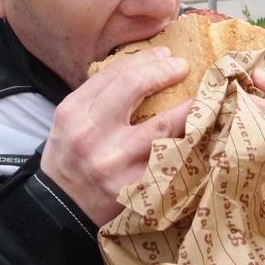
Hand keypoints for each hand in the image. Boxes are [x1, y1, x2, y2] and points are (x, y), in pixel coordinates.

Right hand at [40, 47, 189, 225]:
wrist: (61, 210)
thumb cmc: (69, 157)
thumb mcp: (70, 120)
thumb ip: (99, 95)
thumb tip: (144, 67)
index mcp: (73, 113)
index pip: (115, 73)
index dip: (146, 59)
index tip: (165, 54)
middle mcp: (92, 135)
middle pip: (135, 87)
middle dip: (165, 71)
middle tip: (182, 67)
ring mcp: (115, 163)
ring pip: (163, 124)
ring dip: (189, 105)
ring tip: (203, 94)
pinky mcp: (135, 188)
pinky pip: (171, 158)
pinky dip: (189, 141)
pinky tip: (202, 131)